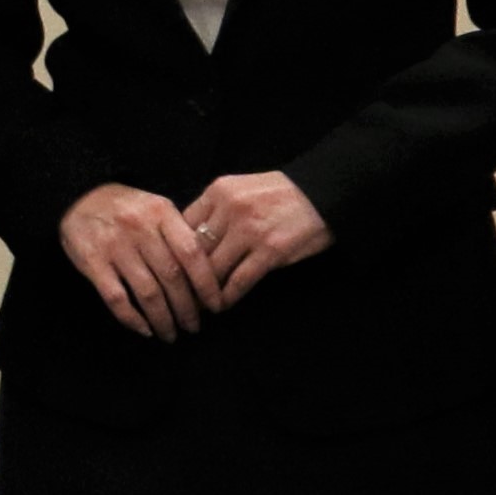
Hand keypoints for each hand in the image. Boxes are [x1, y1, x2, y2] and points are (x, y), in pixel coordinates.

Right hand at [58, 182, 225, 338]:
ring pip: (147, 292)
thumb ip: (179, 234)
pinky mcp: (92, 261)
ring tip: (170, 334)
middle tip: (194, 326)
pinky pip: (116, 297)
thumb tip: (207, 275)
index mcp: (161, 213)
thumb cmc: (126, 207)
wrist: (78, 196)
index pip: (192, 253)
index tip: (216, 306)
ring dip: (162, 319)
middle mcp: (140, 228)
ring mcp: (114, 246)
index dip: (207, 284)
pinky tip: (144, 329)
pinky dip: (132, 318)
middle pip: (172, 277)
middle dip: (186, 308)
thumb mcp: (156, 208)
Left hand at [183, 169, 331, 309]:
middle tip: (177, 294)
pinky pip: (239, 281)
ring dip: (203, 291)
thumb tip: (185, 238)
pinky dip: (227, 297)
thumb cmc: (280, 195)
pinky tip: (222, 305)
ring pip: (212, 268)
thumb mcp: (241, 189)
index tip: (170, 269)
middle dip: (183, 276)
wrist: (325, 194)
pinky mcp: (270, 251)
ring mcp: (250, 231)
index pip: (181, 226)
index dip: (173, 251)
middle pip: (193, 250)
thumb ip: (215, 209)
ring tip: (198, 305)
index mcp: (218, 191)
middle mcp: (230, 209)